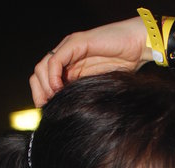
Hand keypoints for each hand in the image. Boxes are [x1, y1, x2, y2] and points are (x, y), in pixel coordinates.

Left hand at [30, 17, 148, 106]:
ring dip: (45, 86)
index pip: (42, 81)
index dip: (41, 97)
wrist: (137, 48)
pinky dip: (53, 75)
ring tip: (56, 98)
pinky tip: (60, 88)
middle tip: (50, 107)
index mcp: (68, 68)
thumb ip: (80, 97)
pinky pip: (55, 59)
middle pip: (37, 74)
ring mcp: (68, 48)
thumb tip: (65, 117)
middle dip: (40, 94)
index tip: (49, 112)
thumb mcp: (95, 89)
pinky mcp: (76, 43)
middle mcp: (64, 57)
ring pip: (42, 67)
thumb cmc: (122, 68)